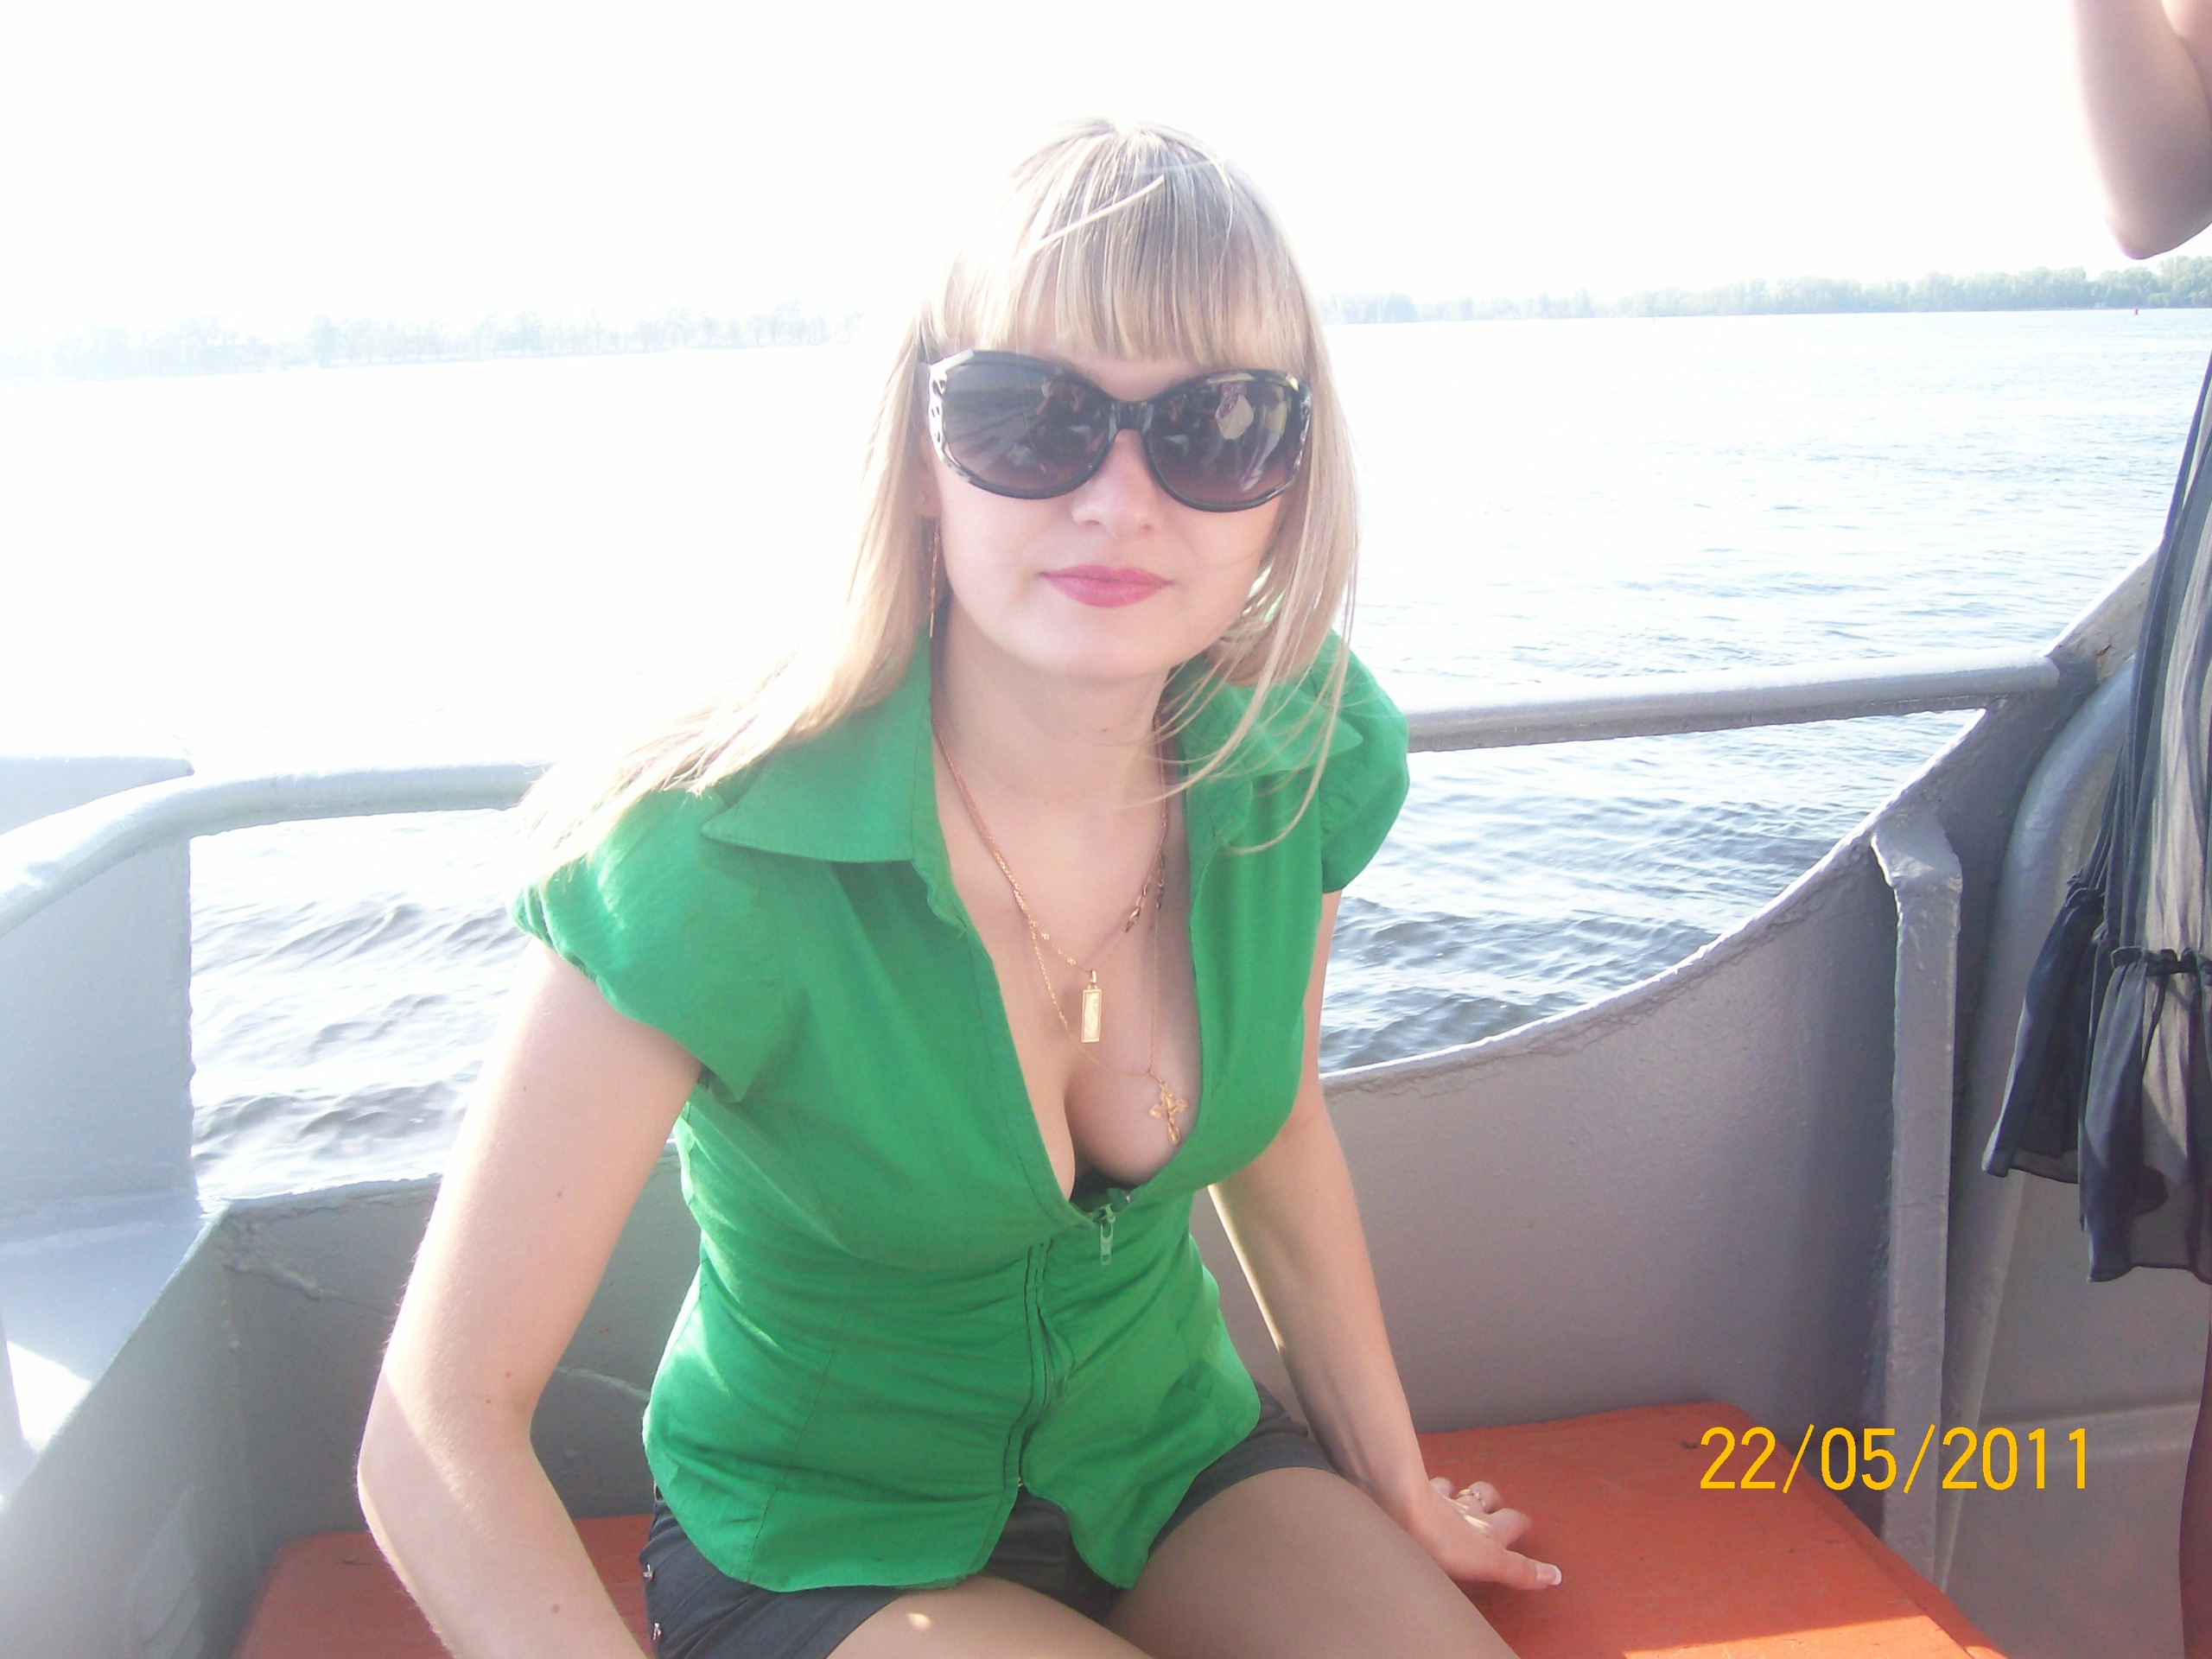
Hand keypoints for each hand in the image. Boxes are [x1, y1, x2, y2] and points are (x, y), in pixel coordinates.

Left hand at [1392, 1474, 1561, 1590]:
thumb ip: (1519, 1571)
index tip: (1524, 1523)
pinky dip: (1421, 1487)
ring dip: (1456, 1491)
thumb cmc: (1444, 1541)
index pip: (1511, 1522)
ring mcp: (1436, 1500)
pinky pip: (1417, 1487)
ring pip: (1451, 1489)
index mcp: (1486, 1529)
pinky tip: (1414, 1490)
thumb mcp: (1488, 1563)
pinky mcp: (1408, 1495)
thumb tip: (1556, 1575)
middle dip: (1490, 1498)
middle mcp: (1464, 1511)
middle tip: (1493, 1500)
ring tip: (1455, 1492)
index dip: (1518, 1522)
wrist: (1400, 1508)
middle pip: (1483, 1497)